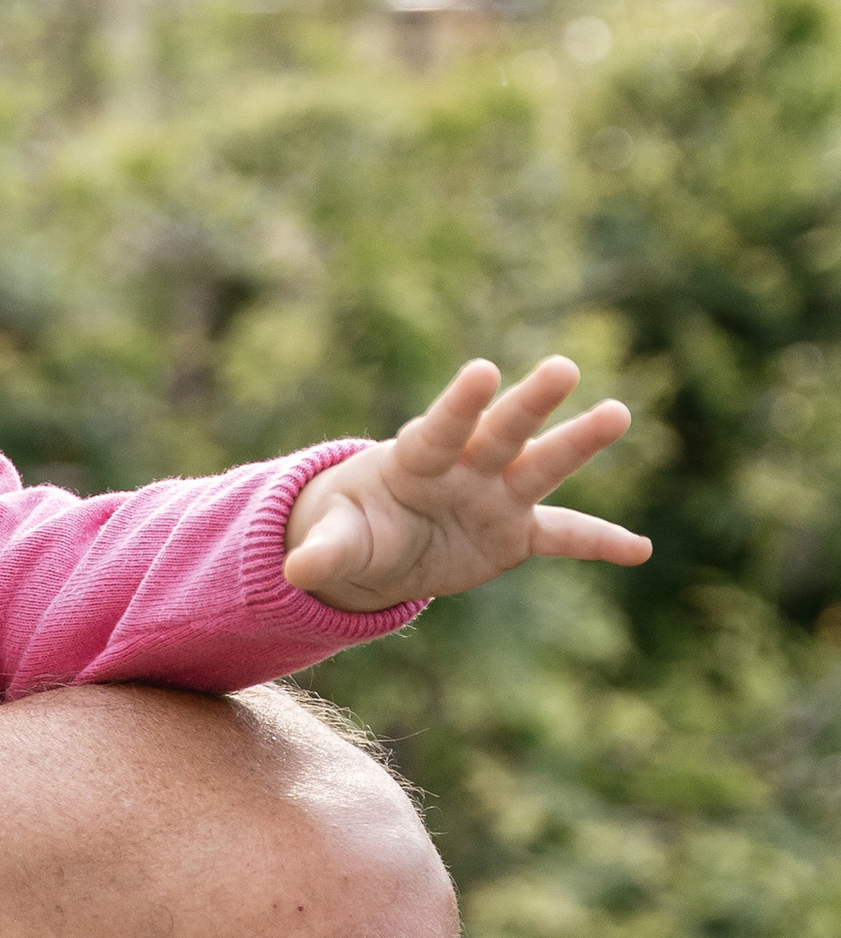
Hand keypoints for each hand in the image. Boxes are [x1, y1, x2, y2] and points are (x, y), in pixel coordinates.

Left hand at [283, 357, 648, 613]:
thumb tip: (297, 569)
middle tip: (562, 368)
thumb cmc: (353, 527)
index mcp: (417, 458)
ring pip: (542, 466)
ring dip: (578, 442)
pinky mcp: (516, 531)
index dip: (460, 402)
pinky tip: (640, 551)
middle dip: (529, 402)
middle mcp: (466, 466)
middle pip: (502, 430)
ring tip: (618, 413)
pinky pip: (563, 536)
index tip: (484, 371)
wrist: (378, 546)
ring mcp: (497, 495)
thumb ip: (325, 550)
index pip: (441, 426)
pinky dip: (599, 544)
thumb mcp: (335, 540)